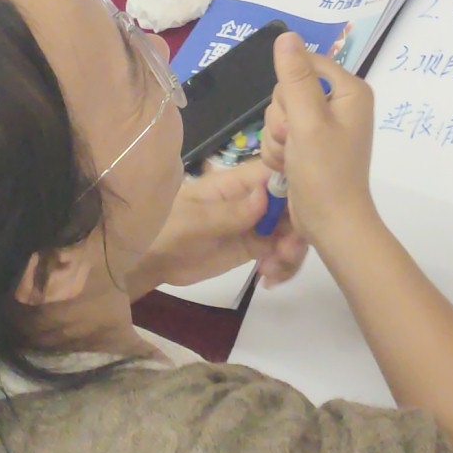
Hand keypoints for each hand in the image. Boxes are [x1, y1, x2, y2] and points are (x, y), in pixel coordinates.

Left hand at [129, 159, 308, 290]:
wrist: (150, 261)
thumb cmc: (165, 229)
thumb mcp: (194, 221)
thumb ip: (230, 212)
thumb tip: (266, 195)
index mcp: (238, 181)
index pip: (279, 172)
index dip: (298, 186)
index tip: (303, 212)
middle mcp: (254, 198)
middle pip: (293, 204)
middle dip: (298, 229)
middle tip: (284, 254)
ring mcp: (256, 223)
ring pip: (292, 230)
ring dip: (291, 251)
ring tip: (272, 273)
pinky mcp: (254, 246)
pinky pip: (280, 252)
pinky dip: (282, 266)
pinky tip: (268, 280)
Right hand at [261, 31, 377, 245]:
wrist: (330, 224)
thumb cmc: (324, 172)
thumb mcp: (307, 122)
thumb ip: (294, 78)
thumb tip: (287, 35)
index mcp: (349, 90)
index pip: (305, 63)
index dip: (289, 90)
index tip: (295, 118)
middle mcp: (340, 103)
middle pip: (288, 89)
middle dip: (282, 118)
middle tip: (294, 143)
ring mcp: (324, 125)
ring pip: (279, 113)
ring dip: (277, 138)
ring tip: (291, 159)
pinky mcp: (310, 144)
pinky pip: (280, 133)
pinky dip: (278, 151)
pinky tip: (287, 168)